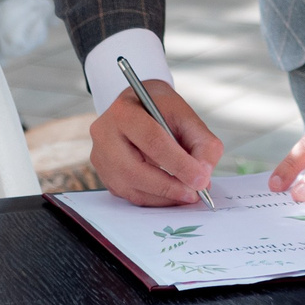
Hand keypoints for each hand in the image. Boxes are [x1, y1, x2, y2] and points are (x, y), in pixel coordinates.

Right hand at [91, 80, 223, 206]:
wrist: (137, 105)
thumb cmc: (161, 109)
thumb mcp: (185, 115)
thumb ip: (201, 142)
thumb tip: (203, 176)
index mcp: (123, 111)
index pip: (152, 142)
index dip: (179, 164)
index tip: (201, 179)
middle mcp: (104, 135)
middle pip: (135, 170)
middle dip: (169, 187)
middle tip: (195, 194)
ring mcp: (100, 158)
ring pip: (131, 188)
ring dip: (163, 197)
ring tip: (188, 195)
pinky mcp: (105, 176)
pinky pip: (130, 195)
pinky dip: (154, 199)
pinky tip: (172, 194)